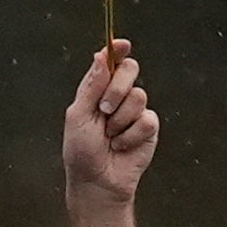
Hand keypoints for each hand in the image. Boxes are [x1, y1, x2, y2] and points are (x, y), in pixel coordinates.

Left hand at [62, 42, 157, 208]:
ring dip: (120, 119)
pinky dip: (131, 135)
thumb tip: (100, 56)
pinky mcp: (148, 127)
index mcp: (96, 90)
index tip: (122, 45)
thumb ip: (91, 86)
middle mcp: (116, 96)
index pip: (109, 62)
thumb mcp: (79, 116)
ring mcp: (134, 111)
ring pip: (139, 96)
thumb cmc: (81, 151)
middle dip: (118, 87)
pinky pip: (147, 119)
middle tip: (104, 109)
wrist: (98, 181)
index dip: (117, 50)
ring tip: (110, 136)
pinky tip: (122, 146)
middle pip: (130, 69)